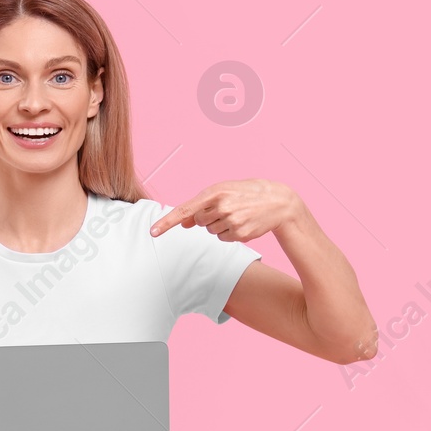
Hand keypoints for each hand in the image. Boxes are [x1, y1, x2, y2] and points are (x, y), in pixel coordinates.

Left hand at [149, 179, 304, 241]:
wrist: (277, 201)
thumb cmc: (246, 194)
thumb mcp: (223, 193)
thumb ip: (201, 206)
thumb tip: (183, 223)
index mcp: (214, 192)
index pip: (185, 210)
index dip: (167, 222)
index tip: (153, 232)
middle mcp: (221, 206)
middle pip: (198, 222)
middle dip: (207, 218)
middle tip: (226, 208)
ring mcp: (231, 221)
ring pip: (210, 231)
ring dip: (219, 225)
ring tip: (237, 214)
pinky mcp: (239, 234)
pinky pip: (223, 238)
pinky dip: (229, 233)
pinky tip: (242, 223)